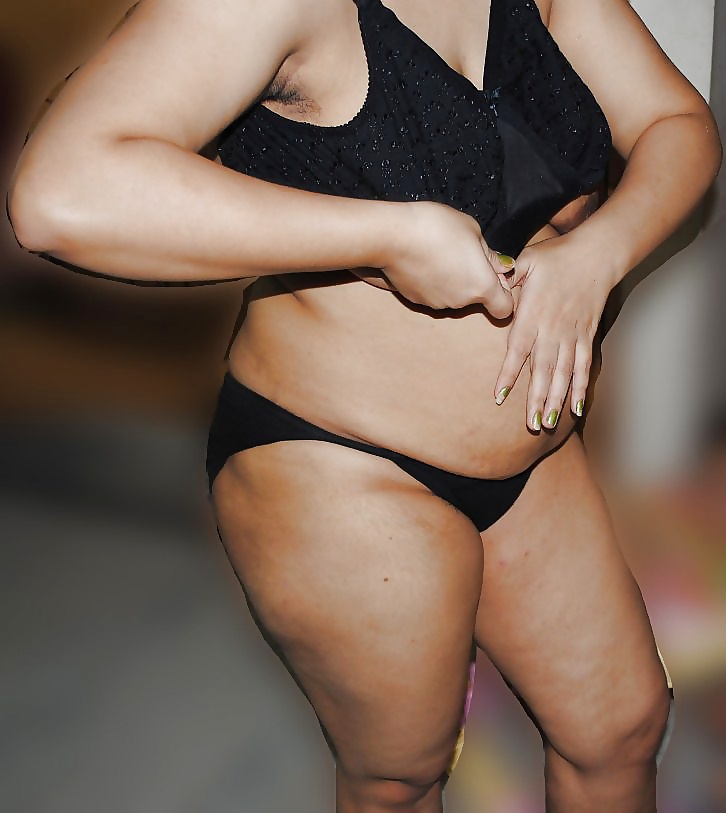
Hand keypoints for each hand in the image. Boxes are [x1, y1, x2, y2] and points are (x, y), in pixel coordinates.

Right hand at [380, 201, 513, 317]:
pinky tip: (423, 260)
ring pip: (454, 295)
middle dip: (474, 279)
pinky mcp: (416, 300)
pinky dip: (433, 281)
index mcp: (482, 286)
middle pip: (476, 298)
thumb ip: (490, 254)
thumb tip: (502, 266)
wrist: (392, 236)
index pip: (504, 309)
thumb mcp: (472, 230)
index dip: (504, 295)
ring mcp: (437, 303)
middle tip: (463, 253)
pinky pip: (433, 293)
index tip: (495, 277)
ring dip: (453, 280)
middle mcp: (461, 302)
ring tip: (440, 253)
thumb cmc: (437, 227)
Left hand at [493, 233, 616, 429]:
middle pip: (543, 370)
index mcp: (534, 313)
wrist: (597, 254)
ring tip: (547, 423)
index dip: (509, 374)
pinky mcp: (586, 336)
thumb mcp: (527, 260)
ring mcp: (572, 335)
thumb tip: (487, 284)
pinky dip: (581, 388)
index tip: (499, 397)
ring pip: (564, 374)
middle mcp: (553, 329)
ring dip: (555, 399)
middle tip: (530, 425)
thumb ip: (507, 277)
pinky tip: (576, 409)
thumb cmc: (556, 256)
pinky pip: (584, 366)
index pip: (518, 349)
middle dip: (535, 399)